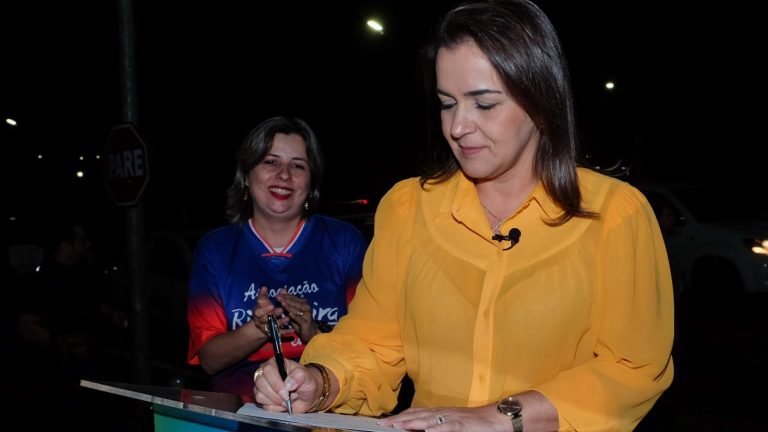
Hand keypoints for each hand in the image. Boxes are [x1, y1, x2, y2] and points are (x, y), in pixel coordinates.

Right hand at [252, 287, 288, 335]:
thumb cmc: (263, 309)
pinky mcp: (272, 334)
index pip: (258, 311)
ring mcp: (266, 329)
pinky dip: (286, 332)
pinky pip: (279, 334)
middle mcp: (260, 322)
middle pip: (266, 319)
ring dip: (280, 322)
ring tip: (288, 318)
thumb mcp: (262, 302)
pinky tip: (293, 329)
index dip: (265, 309)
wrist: (262, 324)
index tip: (272, 305)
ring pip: (272, 326)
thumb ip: (263, 295)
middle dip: (274, 314)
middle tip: (281, 310)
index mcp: (256, 313)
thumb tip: (264, 287)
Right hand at [252, 358, 320, 412]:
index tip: (287, 391)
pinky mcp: (263, 399)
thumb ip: (299, 376)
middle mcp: (266, 373)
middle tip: (288, 397)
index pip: (268, 370)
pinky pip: (264, 406)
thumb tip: (288, 384)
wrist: (307, 397)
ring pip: (259, 395)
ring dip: (276, 401)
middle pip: (260, 383)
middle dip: (275, 394)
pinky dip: (275, 407)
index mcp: (276, 363)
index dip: (276, 382)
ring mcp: (263, 387)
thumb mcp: (307, 377)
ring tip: (287, 399)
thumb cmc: (306, 382)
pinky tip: (283, 404)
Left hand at [276, 289, 317, 342]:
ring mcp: (307, 314)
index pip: (293, 297)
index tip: (277, 294)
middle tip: (278, 297)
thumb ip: (287, 301)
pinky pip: (300, 319)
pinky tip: (289, 314)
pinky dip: (295, 316)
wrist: (309, 331)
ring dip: (289, 306)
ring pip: (297, 310)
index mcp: (303, 302)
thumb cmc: (300, 320)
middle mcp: (306, 307)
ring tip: (282, 303)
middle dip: (286, 299)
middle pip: (295, 302)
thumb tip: (281, 290)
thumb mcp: (293, 310)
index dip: (285, 295)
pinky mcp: (306, 323)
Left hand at [377, 406, 506, 431]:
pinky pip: (448, 427)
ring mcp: (452, 418)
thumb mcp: (453, 423)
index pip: (416, 412)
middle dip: (400, 419)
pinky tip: (427, 431)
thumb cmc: (475, 423)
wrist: (495, 418)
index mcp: (440, 413)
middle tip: (384, 424)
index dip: (401, 416)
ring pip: (429, 419)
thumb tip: (423, 429)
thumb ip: (438, 425)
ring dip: (412, 422)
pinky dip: (437, 429)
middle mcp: (443, 413)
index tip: (387, 421)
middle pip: (418, 415)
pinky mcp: (463, 425)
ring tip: (398, 425)